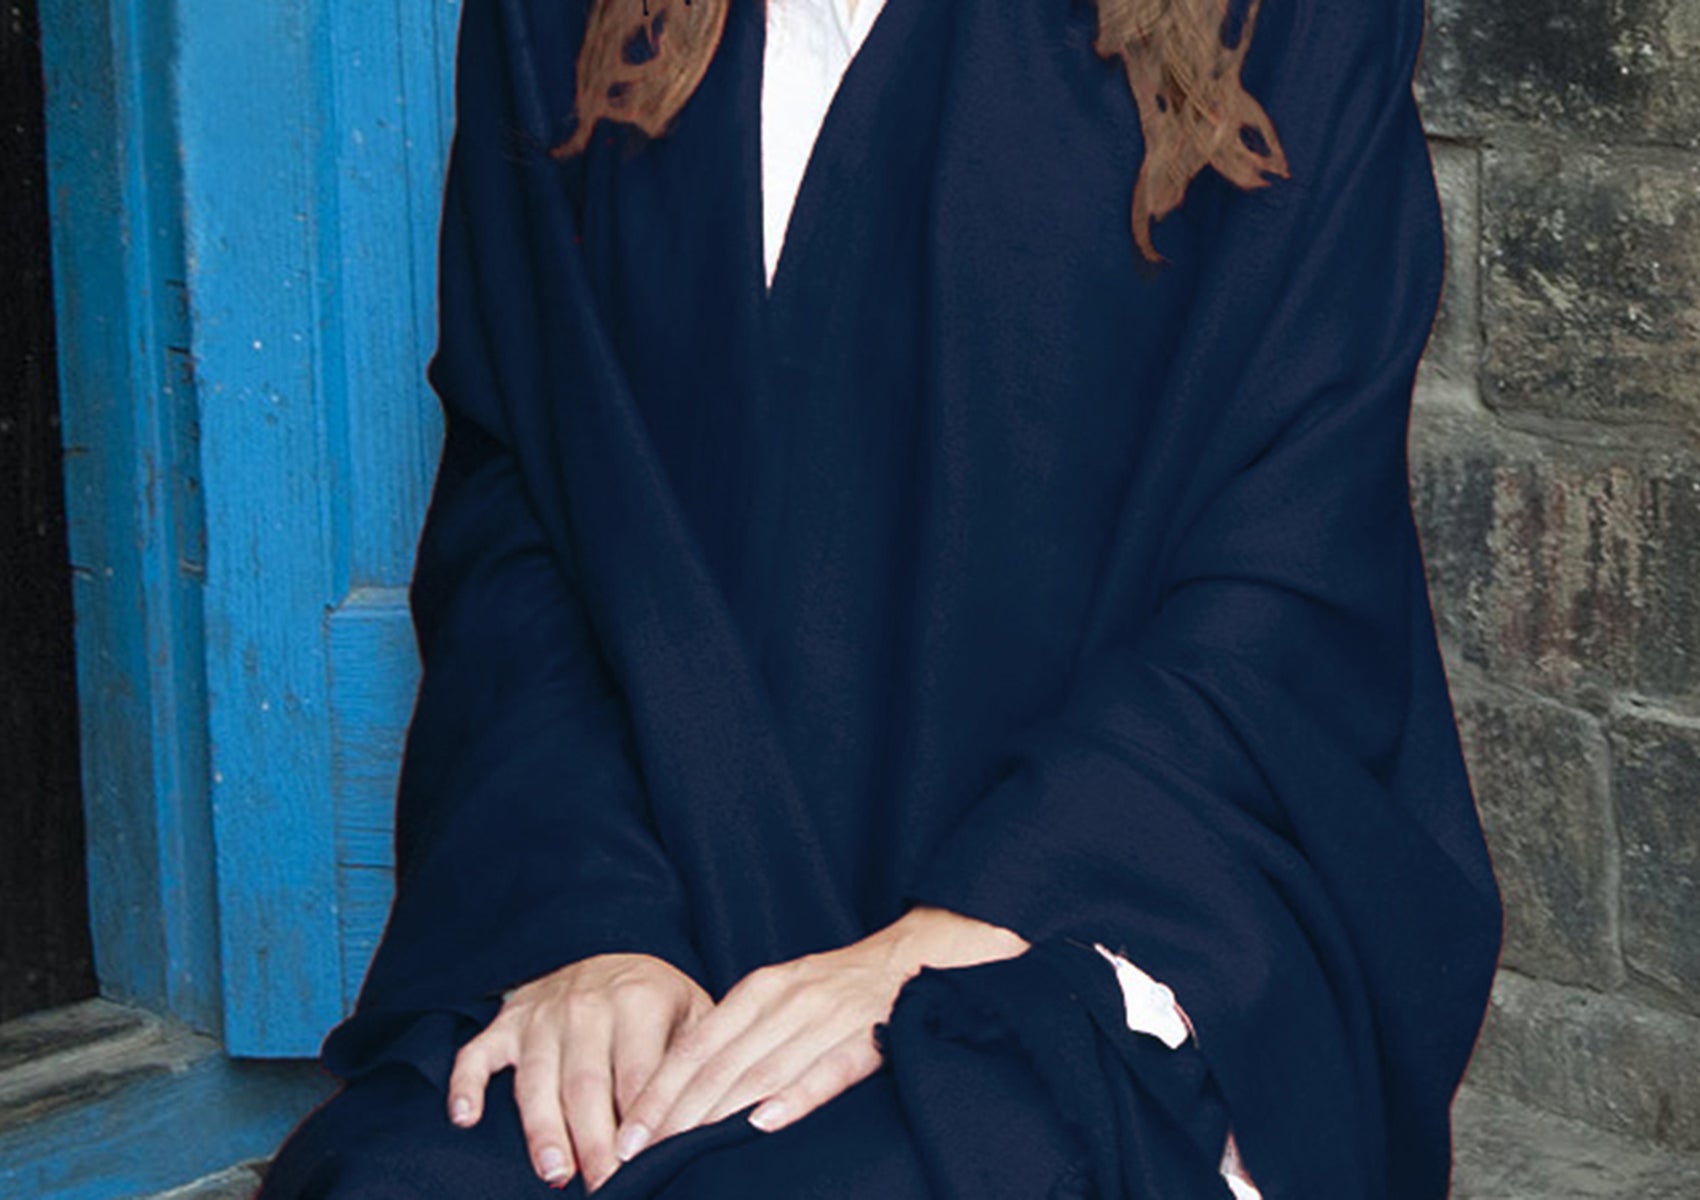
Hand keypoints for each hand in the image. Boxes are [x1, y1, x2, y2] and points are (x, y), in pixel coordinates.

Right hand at [446, 952, 712, 1191]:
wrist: (612, 959)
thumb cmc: (660, 1005)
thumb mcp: (693, 1015)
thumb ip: (698, 1062)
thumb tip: (720, 1120)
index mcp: (639, 998)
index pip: (638, 1072)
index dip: (641, 1122)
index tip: (644, 1164)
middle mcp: (587, 1001)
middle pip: (586, 1082)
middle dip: (594, 1139)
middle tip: (605, 1185)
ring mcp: (542, 1012)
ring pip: (536, 1078)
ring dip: (543, 1128)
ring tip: (556, 1172)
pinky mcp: (508, 1022)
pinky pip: (478, 1053)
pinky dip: (466, 1084)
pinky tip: (465, 1118)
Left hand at [605, 906, 1028, 1177]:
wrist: (907, 962)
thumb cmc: (831, 988)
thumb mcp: (777, 995)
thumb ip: (735, 1032)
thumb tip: (678, 1083)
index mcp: (760, 989)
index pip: (695, 1045)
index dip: (659, 1089)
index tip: (629, 1129)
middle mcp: (787, 1000)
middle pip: (719, 1064)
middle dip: (674, 1113)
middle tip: (639, 1152)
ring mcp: (826, 1019)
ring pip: (761, 1072)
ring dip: (718, 1115)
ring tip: (681, 1150)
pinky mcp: (865, 1039)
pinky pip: (827, 1072)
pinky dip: (796, 1096)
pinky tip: (766, 1122)